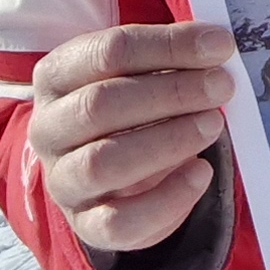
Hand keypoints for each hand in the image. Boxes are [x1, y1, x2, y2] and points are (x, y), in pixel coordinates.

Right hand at [27, 21, 234, 252]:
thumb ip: (171, 61)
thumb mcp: (141, 76)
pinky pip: (120, 221)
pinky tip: (201, 173)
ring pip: (102, 163)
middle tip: (220, 87)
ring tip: (212, 125)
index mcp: (56, 76)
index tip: (218, 46)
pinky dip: (168, 199)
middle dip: (170, 92)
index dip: (167, 46)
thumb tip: (216, 47)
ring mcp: (62, 179)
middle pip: (100, 104)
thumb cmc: (130, 112)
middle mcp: (48, 128)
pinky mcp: (85, 223)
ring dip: (167, 141)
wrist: (110, 176)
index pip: (107, 52)